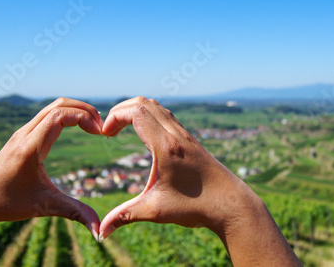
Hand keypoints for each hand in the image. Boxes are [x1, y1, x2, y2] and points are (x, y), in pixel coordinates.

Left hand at [0, 98, 103, 239]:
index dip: (84, 117)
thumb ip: (74, 213)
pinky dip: (66, 115)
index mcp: (31, 147)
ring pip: (53, 107)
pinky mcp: (23, 135)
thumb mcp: (44, 207)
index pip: (60, 115)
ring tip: (93, 127)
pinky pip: (47, 115)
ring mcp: (23, 132)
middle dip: (85, 109)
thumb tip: (100, 230)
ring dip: (76, 111)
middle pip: (59, 104)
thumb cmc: (6, 203)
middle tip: (101, 127)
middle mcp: (25, 134)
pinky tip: (77, 129)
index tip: (99, 134)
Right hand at [99, 97, 301, 265]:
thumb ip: (125, 216)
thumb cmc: (196, 206)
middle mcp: (176, 134)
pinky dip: (149, 116)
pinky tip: (144, 136)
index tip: (105, 135)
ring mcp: (185, 135)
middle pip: (144, 102)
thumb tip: (101, 231)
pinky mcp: (190, 140)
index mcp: (166, 146)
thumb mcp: (156, 211)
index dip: (114, 117)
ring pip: (157, 106)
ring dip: (135, 110)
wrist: (231, 204)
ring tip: (122, 129)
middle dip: (120, 110)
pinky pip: (166, 115)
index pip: (136, 112)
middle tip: (109, 130)